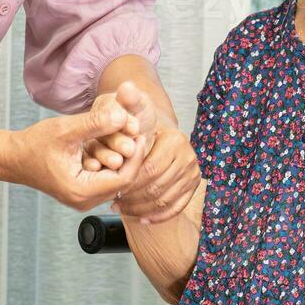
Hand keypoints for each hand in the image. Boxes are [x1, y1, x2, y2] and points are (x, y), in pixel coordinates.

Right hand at [7, 98, 147, 211]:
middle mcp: (84, 201)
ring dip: (124, 160)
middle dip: (132, 157)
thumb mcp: (66, 130)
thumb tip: (123, 116)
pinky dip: (113, 163)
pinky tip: (114, 145)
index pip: (124, 178)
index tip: (140, 134)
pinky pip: (108, 181)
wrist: (15, 158)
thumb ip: (95, 123)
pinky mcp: (83, 193)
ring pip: (117, 181)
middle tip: (136, 133)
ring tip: (127, 138)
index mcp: (80, 190)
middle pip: (124, 182)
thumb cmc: (35, 144)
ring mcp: (84, 199)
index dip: (136, 156)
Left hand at [84, 82, 200, 223]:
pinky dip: (157, 216)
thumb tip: (126, 87)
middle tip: (113, 200)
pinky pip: (175, 207)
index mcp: (175, 141)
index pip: (149, 169)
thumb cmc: (140, 126)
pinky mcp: (193, 186)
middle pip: (157, 186)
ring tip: (121, 206)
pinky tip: (140, 217)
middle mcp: (189, 157)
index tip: (110, 185)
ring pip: (164, 200)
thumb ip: (127, 102)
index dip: (128, 180)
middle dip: (133, 196)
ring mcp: (193, 173)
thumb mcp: (133, 111)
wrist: (158, 136)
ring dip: (141, 208)